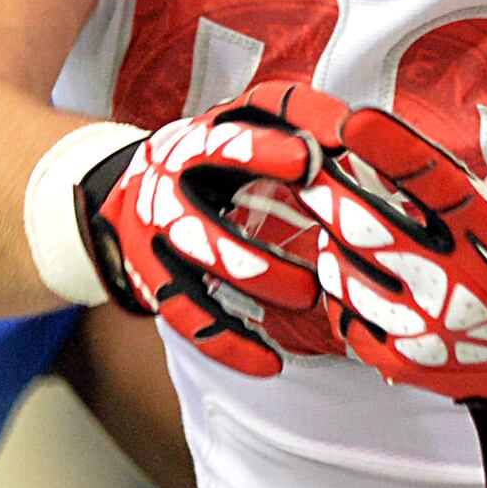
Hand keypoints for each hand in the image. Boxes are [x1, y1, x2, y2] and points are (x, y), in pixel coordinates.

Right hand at [79, 82, 351, 379]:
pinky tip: (270, 364)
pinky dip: (228, 344)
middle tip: (318, 224)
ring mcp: (155, 231)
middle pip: (203, 191)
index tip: (312, 156)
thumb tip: (356, 132)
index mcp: (198, 138)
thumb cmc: (216, 157)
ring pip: (203, 257)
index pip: (227, 133)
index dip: (265, 145)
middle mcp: (169, 180)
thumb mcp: (245, 128)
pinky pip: (187, 316)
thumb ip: (297, 123)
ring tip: (309, 294)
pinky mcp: (150, 279)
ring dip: (259, 276)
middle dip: (259, 195)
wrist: (130, 190)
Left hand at [301, 99, 486, 427]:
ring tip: (345, 229)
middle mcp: (459, 276)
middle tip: (311, 171)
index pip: (432, 178)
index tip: (352, 121)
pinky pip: (344, 321)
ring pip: (343, 271)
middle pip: (365, 223)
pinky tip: (361, 280)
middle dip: (329, 192)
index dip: (387, 147)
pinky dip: (343, 297)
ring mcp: (431, 325)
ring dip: (335, 244)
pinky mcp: (409, 363)